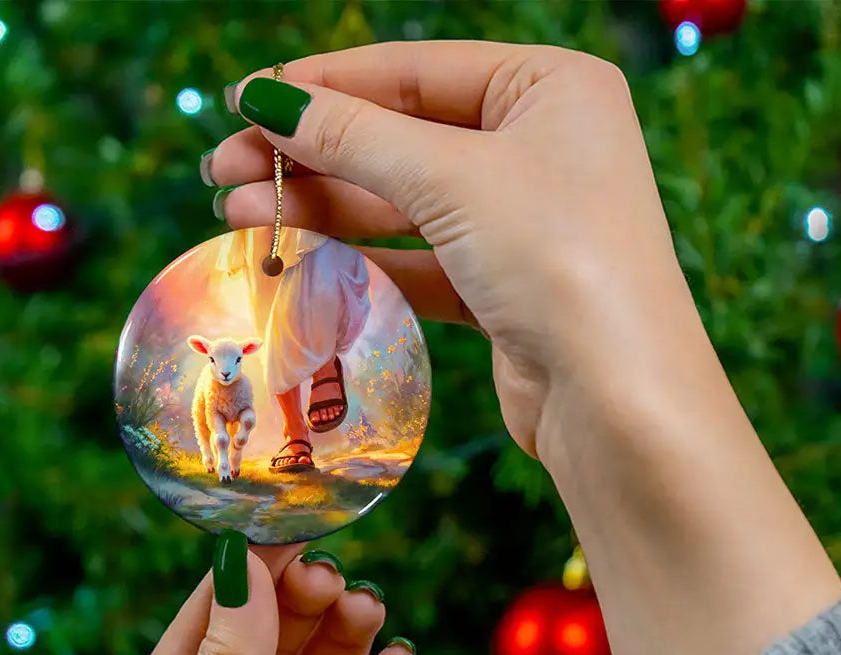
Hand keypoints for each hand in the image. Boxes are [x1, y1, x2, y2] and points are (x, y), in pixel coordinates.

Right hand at [207, 41, 689, 461]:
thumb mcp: (451, 178)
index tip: (243, 101)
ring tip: (239, 216)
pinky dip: (364, 262)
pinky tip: (300, 260)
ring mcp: (525, 223)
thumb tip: (267, 99)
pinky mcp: (506, 289)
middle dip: (312, 155)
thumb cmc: (557, 259)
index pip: (415, 72)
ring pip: (405, 204)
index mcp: (551, 88)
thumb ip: (355, 136)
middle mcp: (542, 148)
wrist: (617, 397)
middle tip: (223, 171)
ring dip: (324, 210)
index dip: (323, 86)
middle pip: (403, 138)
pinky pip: (422, 262)